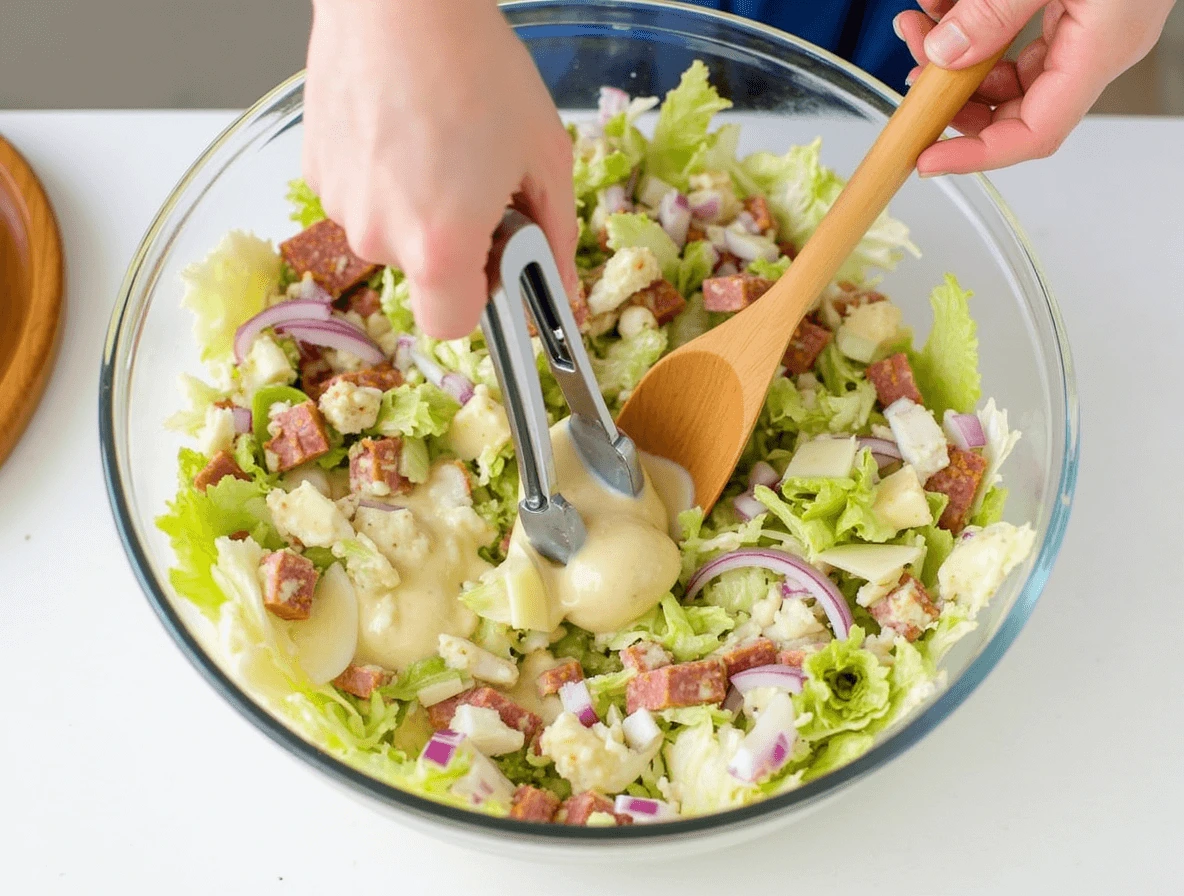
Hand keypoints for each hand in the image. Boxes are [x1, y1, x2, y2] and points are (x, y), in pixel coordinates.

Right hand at [302, 0, 577, 338]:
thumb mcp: (545, 156)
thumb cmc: (477, 69)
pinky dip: (385, 178)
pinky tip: (403, 130)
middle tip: (479, 182)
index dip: (480, 299)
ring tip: (440, 144)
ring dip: (418, 208)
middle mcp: (381, 237)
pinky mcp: (316, 172)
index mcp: (441, 247)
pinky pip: (362, 199)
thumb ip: (556, 234)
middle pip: (425, 276)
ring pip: (391, 234)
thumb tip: (561, 281)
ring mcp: (342, 206)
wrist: (400, 1)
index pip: (452, 326)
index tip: (496, 264)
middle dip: (454, 244)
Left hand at [895, 0, 1177, 174]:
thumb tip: (945, 53)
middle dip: (952, 94)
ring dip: (957, 55)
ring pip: (1009, 70)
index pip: (1033, 133)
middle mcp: (1096, 49)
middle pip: (1012, 106)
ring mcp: (1088, 30)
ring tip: (919, 24)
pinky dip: (979, 26)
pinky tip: (947, 5)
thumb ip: (995, 11)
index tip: (926, 156)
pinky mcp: (1078, 8)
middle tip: (912, 70)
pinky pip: (1019, 36)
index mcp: (1100, 50)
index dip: (974, 154)